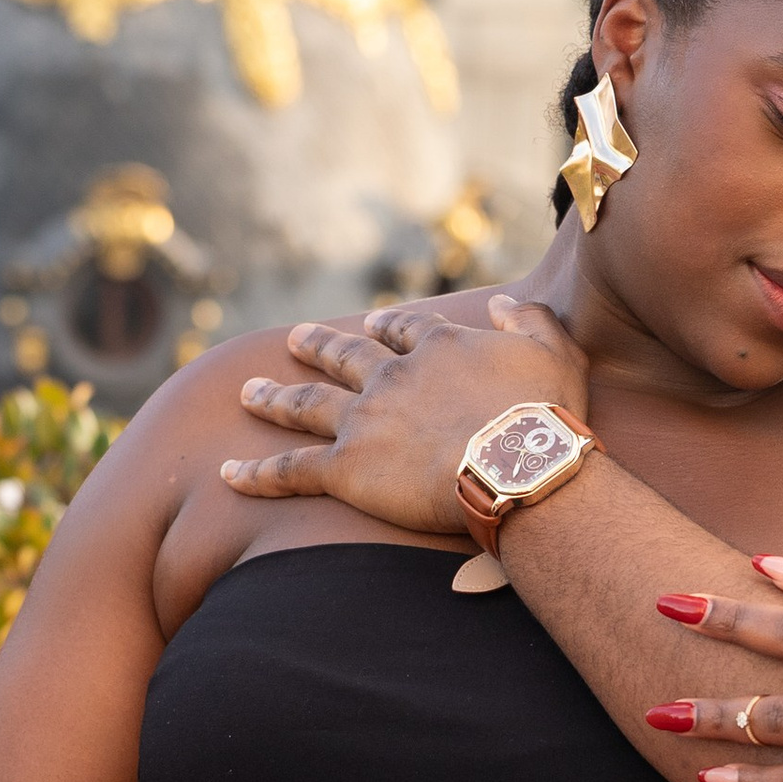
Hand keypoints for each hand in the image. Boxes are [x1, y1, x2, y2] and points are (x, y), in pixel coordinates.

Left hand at [222, 294, 591, 534]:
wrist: (518, 466)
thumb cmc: (547, 415)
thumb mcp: (555, 350)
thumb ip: (529, 320)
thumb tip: (503, 306)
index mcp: (438, 348)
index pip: (405, 330)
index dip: (388, 326)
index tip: (376, 322)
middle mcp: (391, 377)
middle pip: (345, 356)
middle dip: (318, 348)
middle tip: (295, 340)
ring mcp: (363, 421)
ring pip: (307, 405)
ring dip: (274, 398)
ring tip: (247, 392)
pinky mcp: (345, 469)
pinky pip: (291, 472)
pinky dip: (257, 475)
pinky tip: (228, 475)